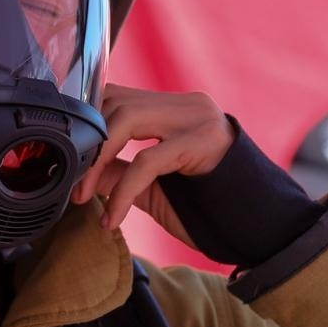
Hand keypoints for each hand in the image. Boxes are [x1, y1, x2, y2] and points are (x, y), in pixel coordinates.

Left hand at [71, 84, 235, 243]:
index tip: (69, 164)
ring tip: (84, 198)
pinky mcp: (203, 144)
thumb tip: (81, 172)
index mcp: (176, 109)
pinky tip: (111, 219)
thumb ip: (118, 173)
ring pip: (127, 119)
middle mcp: (188, 105)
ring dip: (97, 161)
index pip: (118, 96)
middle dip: (88, 144)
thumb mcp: (151, 189)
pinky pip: (147, 161)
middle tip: (73, 187)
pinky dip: (121, 191)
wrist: (258, 230)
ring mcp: (198, 120)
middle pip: (117, 102)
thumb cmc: (207, 208)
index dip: (88, 124)